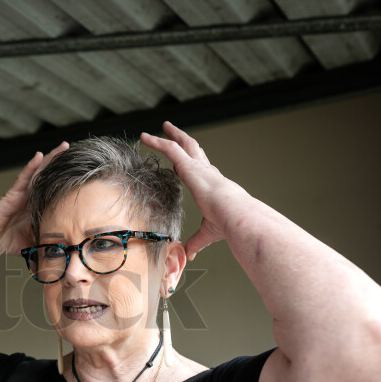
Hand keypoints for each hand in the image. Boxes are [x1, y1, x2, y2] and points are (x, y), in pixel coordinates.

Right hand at [0, 141, 69, 255]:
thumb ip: (46, 245)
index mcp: (37, 208)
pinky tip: (39, 156)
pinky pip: (23, 179)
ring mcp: (22, 194)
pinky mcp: (12, 194)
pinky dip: (31, 167)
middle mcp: (31, 198)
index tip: (85, 175)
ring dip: (51, 159)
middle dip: (63, 165)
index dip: (68, 183)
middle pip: (50, 177)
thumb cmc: (4, 241)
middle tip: (79, 153)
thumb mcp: (32, 244)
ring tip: (64, 146)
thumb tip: (65, 254)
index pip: (56, 192)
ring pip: (39, 173)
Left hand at [140, 122, 248, 260]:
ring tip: (160, 127)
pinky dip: (156, 141)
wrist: (235, 214)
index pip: (201, 169)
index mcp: (212, 184)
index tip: (184, 162)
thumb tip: (190, 253)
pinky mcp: (189, 166)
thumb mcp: (207, 232)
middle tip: (172, 131)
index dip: (192, 163)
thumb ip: (197, 241)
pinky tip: (145, 137)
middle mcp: (206, 171)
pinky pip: (169, 148)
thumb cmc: (227, 224)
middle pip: (193, 149)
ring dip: (170, 135)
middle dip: (182, 139)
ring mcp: (198, 167)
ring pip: (182, 144)